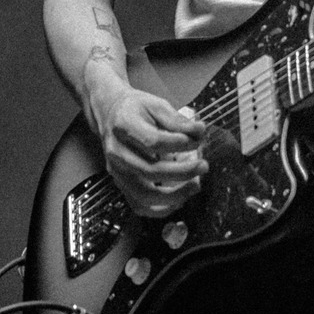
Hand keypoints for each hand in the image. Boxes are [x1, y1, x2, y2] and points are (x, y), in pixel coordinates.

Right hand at [89, 83, 208, 217]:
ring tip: (195, 186)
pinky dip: (161, 209)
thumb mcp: (156, 105)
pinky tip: (179, 200)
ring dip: (174, 195)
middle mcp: (117, 152)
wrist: (110, 116)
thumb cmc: (135, 109)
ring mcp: (117, 172)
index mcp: (124, 127)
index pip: (153, 141)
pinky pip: (139, 205)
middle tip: (203, 166)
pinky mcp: (121, 184)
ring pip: (144, 195)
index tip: (198, 139)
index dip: (179, 143)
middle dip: (182, 172)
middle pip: (149, 171)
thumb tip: (199, 131)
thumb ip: (177, 120)